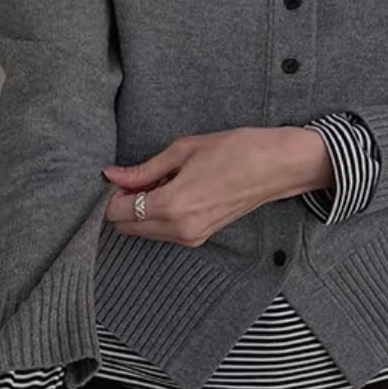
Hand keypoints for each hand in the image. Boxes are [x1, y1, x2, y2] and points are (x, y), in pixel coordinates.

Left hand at [102, 126, 331, 246]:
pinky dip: (159, 215)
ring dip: (143, 210)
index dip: (114, 194)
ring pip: (144, 232)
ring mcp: (191, 237)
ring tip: (165, 182)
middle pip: (126, 228)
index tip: (124, 176)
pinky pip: (164, 232)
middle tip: (142, 177)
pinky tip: (177, 192)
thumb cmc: (234, 150)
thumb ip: (144, 169)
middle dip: (125, 204)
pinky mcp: (201, 238)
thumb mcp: (182, 151)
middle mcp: (179, 229)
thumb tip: (112, 175)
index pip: (117, 213)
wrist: (275, 166)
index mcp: (172, 205)